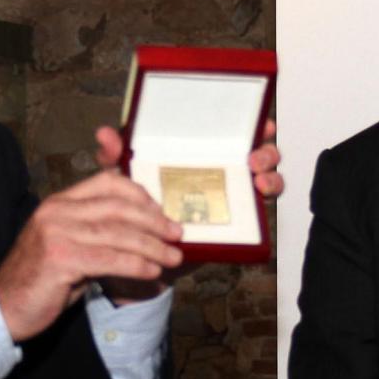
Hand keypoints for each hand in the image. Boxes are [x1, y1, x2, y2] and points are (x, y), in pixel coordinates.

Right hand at [0, 171, 181, 340]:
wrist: (5, 307)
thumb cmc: (43, 280)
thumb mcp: (69, 247)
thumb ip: (97, 234)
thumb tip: (143, 233)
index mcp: (60, 202)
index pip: (107, 182)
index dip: (140, 194)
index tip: (162, 211)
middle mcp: (57, 211)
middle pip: (118, 206)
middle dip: (154, 220)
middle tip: (177, 234)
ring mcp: (56, 233)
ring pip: (118, 233)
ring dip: (152, 245)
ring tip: (173, 256)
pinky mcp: (60, 259)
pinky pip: (109, 258)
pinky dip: (136, 264)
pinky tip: (152, 272)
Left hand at [89, 120, 283, 301]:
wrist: (134, 255)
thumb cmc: (132, 206)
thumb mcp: (120, 180)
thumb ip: (115, 157)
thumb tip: (106, 135)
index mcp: (201, 154)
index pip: (235, 133)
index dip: (255, 124)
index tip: (263, 124)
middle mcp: (223, 172)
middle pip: (260, 155)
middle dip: (266, 152)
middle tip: (254, 159)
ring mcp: (232, 198)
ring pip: (268, 182)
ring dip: (271, 177)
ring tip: (259, 181)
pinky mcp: (233, 226)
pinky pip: (258, 217)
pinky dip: (262, 206)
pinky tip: (257, 199)